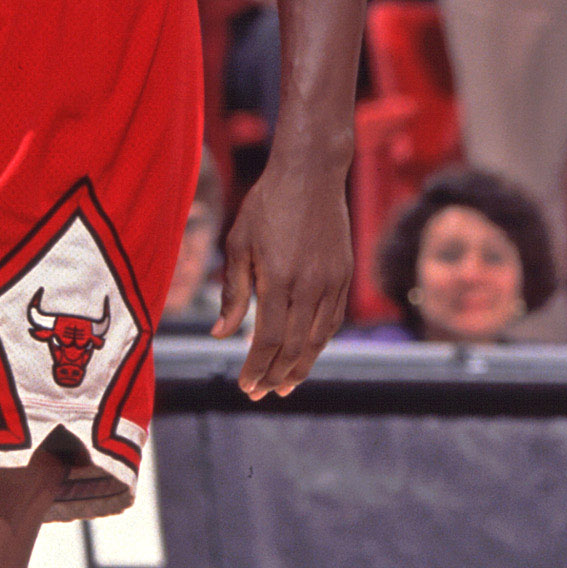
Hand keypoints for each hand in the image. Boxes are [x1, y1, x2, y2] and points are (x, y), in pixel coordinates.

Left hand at [214, 154, 352, 396]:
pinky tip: (306, 354)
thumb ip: (233, 292)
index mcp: (278, 278)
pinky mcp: (345, 275)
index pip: (268, 338)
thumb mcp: (239, 244)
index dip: (256, 367)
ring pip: (318, 339)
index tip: (245, 386)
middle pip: (294, 346)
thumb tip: (222, 334)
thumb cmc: (266, 205)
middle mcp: (309, 284)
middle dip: (275, 375)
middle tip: (260, 394)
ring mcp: (332, 281)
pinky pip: (333, 320)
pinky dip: (319, 343)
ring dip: (300, 367)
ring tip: (284, 386)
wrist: (311, 174)